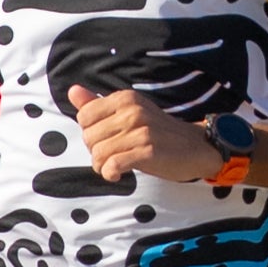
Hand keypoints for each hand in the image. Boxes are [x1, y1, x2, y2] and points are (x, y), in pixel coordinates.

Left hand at [69, 82, 226, 185]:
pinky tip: (117, 175)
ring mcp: (141, 131)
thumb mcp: (130, 112)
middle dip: (95, 152)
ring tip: (113, 167)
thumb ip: (98, 104)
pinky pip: (114, 164)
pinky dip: (110, 173)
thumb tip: (72, 91)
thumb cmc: (159, 132)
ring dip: (101, 166)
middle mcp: (132, 111)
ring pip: (99, 153)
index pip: (84, 116)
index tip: (104, 141)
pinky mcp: (148, 151)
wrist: (195, 147)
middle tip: (110, 157)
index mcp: (125, 98)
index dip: (90, 133)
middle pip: (89, 136)